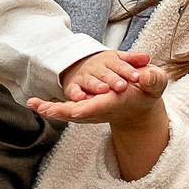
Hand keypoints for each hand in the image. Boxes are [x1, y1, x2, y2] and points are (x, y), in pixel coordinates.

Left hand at [29, 63, 169, 126]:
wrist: (139, 103)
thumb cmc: (148, 90)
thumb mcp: (155, 82)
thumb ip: (152, 79)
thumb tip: (145, 76)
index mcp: (116, 102)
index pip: (100, 106)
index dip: (87, 108)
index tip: (74, 109)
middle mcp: (101, 108)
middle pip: (78, 112)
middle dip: (62, 111)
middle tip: (45, 109)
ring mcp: (91, 109)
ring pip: (68, 111)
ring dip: (51, 109)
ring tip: (33, 104)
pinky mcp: (84, 106)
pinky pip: (64, 107)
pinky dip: (50, 106)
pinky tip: (34, 103)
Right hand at [58, 48, 150, 101]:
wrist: (83, 68)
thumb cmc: (107, 68)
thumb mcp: (120, 60)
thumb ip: (133, 60)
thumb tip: (146, 58)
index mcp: (110, 60)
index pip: (121, 65)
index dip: (128, 71)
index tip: (137, 77)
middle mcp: (96, 67)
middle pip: (106, 73)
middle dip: (113, 79)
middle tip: (122, 86)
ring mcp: (84, 77)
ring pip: (90, 81)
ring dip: (96, 85)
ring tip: (104, 90)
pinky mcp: (72, 86)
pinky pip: (72, 90)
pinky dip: (75, 93)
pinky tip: (81, 98)